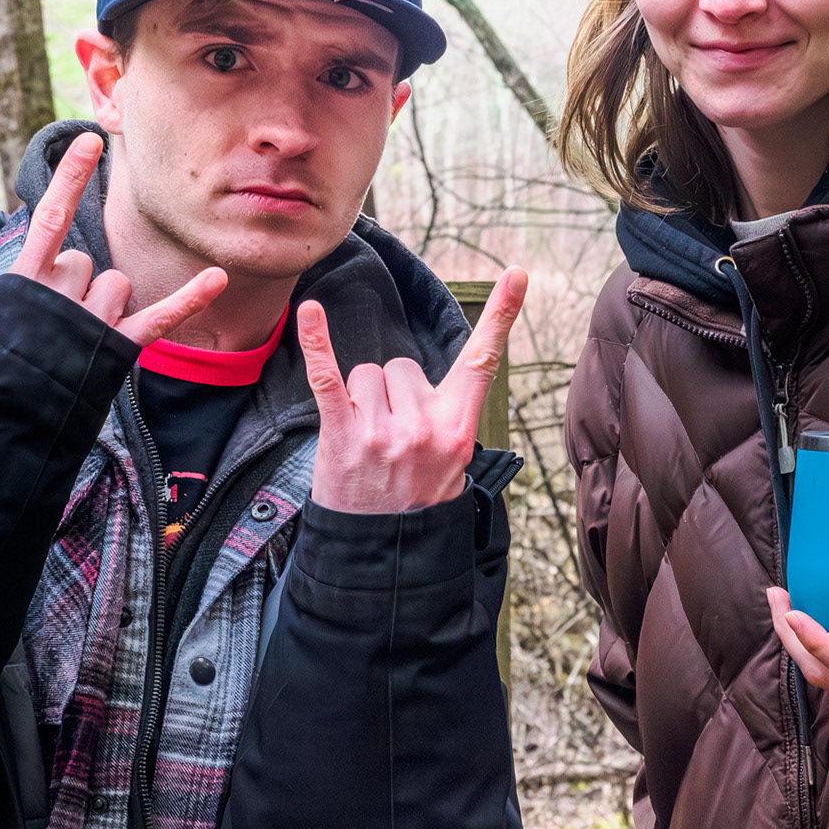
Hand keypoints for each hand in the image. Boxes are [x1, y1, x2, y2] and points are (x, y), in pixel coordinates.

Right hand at [9, 131, 226, 345]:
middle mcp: (56, 292)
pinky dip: (190, 299)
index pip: (52, 215)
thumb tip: (71, 260)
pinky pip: (159, 316)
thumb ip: (40, 273)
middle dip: (83, 290)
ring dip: (106, 310)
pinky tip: (218, 278)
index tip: (91, 140)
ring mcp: (86, 318)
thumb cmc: (6, 353)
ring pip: (117, 287)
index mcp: (25, 276)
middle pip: (93, 266)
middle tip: (59, 325)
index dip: (71, 178)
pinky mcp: (113, 346)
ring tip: (76, 342)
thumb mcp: (6, 305)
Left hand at [298, 267, 528, 513]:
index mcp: (459, 428)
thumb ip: (450, 418)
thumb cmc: (417, 504)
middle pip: (401, 366)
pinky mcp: (345, 435)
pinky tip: (311, 312)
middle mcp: (426, 425)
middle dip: (391, 393)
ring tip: (364, 443)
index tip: (517, 274)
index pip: (484, 361)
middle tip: (388, 440)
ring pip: (368, 375)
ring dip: (361, 400)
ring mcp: (385, 431)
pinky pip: (329, 378)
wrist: (383, 554)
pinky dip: (317, 343)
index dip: (502, 316)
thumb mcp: (454, 465)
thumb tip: (435, 384)